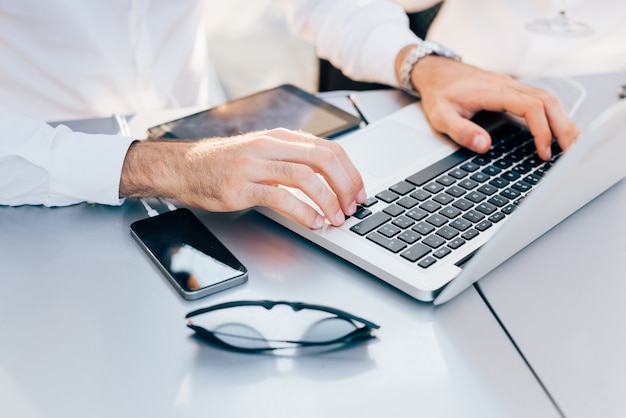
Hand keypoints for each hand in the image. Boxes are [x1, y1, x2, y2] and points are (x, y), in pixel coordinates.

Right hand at [120, 128, 365, 228]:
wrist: (185, 166)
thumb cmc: (226, 162)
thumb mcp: (264, 152)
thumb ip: (293, 159)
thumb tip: (328, 177)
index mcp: (280, 137)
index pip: (328, 148)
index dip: (350, 171)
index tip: (359, 191)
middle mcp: (270, 146)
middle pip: (322, 159)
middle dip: (345, 185)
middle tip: (353, 206)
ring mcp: (255, 165)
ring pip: (305, 177)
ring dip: (328, 200)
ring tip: (336, 218)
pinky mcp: (241, 187)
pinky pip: (280, 197)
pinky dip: (302, 211)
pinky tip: (313, 222)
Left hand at [406, 52, 579, 159]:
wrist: (435, 71)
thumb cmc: (438, 93)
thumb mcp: (440, 116)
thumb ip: (461, 131)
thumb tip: (483, 145)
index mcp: (494, 91)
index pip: (531, 108)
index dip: (541, 131)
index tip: (543, 152)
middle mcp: (508, 86)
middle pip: (548, 102)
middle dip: (563, 127)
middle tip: (572, 151)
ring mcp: (512, 87)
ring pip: (548, 99)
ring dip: (562, 120)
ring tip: (572, 144)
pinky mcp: (511, 91)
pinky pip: (540, 100)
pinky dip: (553, 115)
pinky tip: (557, 130)